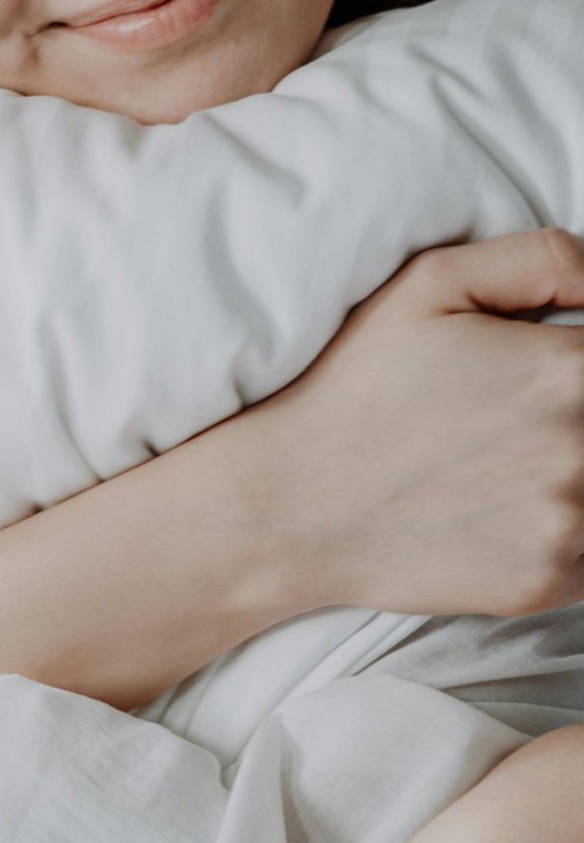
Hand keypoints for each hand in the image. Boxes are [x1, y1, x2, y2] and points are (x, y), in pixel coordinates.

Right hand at [255, 228, 583, 617]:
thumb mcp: (431, 283)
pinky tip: (501, 512)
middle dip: (574, 419)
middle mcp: (583, 450)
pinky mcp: (548, 581)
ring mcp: (568, 524)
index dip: (580, 363)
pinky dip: (562, 533)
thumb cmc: (355, 387)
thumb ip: (545, 260)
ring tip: (502, 466)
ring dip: (573, 478)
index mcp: (568, 370)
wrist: (288, 505)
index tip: (544, 381)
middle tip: (509, 426)